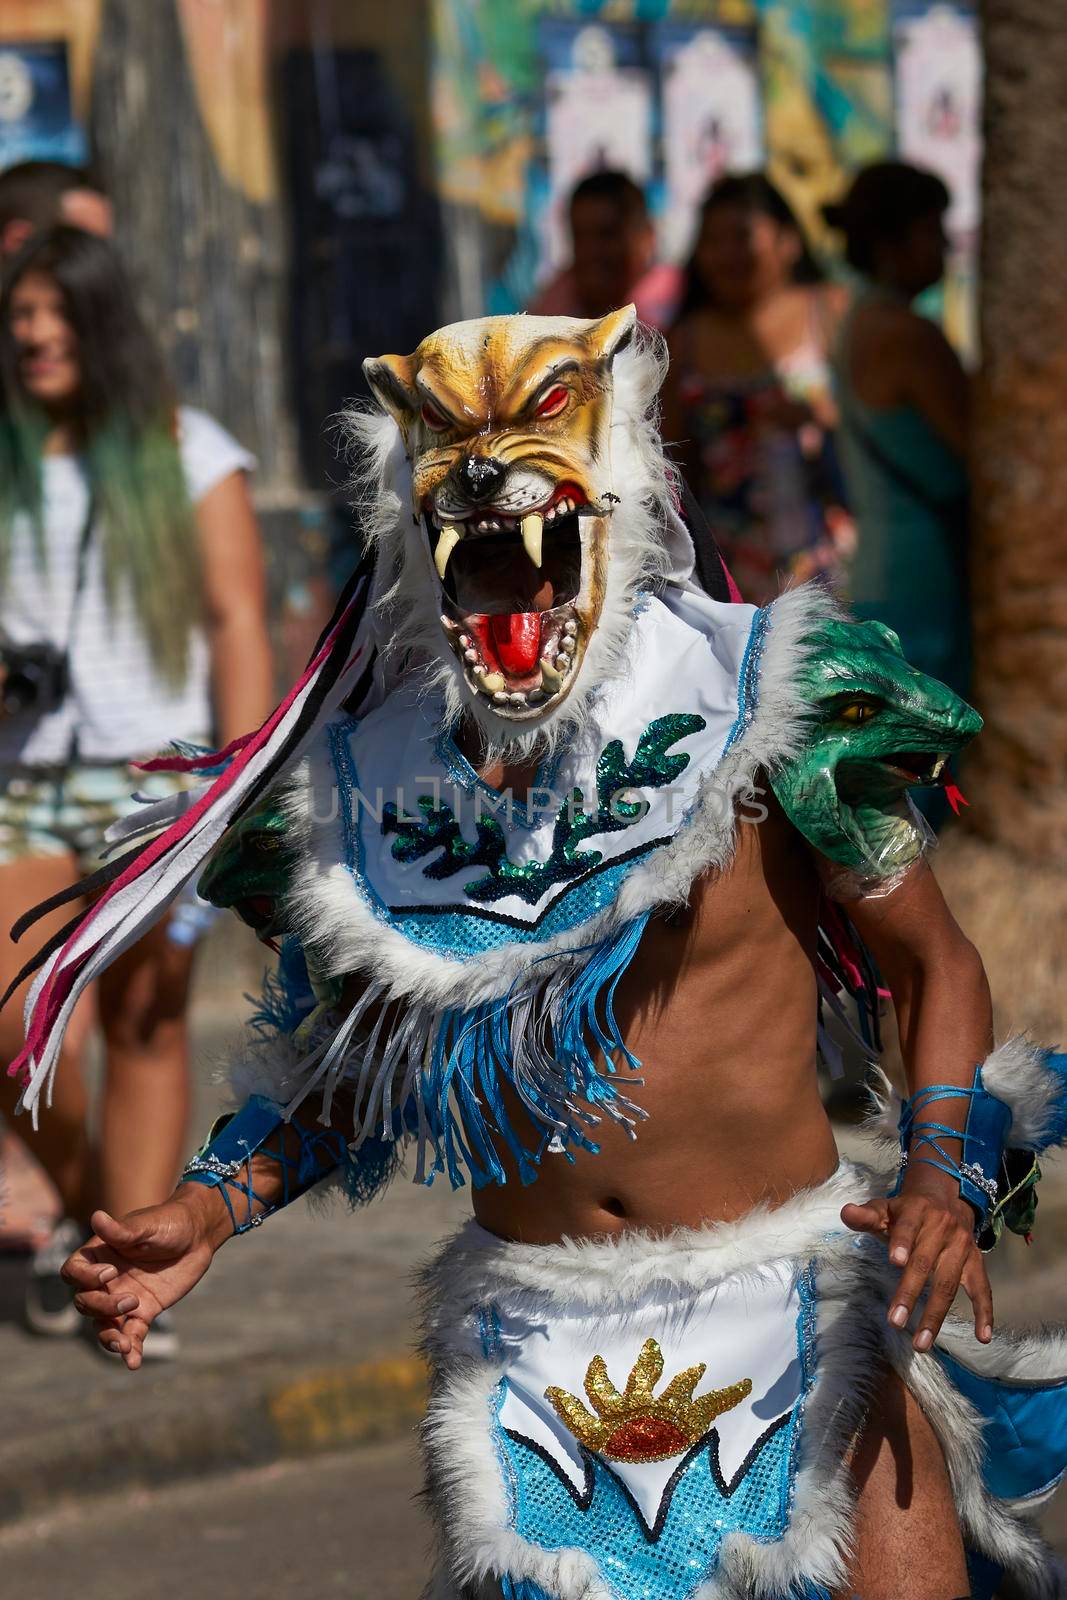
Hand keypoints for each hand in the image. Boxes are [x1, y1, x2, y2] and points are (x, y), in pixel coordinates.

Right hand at [61, 1186, 229, 1369]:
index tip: (110, 1273)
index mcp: (100, 1254)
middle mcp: (107, 1279)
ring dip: (109, 1337)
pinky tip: (134, 1363)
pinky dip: (131, 1350)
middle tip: (131, 1300)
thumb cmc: (169, 1221)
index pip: (73, 1272)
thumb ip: (121, 1230)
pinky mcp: (144, 1311)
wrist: (199, 1234)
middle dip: (103, 1307)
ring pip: (103, 1325)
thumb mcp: (147, 1225)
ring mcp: (124, 1297)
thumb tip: (96, 1217)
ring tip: (124, 1345)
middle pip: (86, 1303)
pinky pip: (132, 1334)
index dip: (84, 1278)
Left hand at [841, 1171, 993, 1352]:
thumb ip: (866, 1215)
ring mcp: (961, 1248)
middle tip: (895, 1322)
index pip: (909, 1228)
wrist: (947, 1198)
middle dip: (910, 1293)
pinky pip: (982, 1289)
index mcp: (918, 1212)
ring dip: (935, 1315)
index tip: (895, 1262)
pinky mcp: (976, 1263)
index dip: (903, 1243)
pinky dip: (984, 1313)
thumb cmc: (907, 1212)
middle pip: (926, 1263)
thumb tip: (846, 1213)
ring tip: (921, 1342)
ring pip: (948, 1284)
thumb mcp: (886, 1208)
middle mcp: (943, 1229)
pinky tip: (983, 1337)